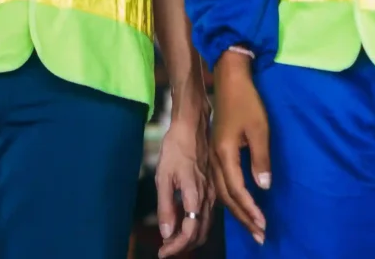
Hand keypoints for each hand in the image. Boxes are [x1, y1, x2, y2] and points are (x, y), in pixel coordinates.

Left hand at [154, 95, 211, 256]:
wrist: (193, 128)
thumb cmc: (175, 150)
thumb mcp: (164, 177)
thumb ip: (166, 206)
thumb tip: (166, 233)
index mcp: (195, 196)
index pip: (189, 232)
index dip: (176, 247)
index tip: (162, 253)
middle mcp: (207, 199)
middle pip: (199, 234)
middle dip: (183, 247)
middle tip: (165, 249)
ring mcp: (212, 195)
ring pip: (205, 227)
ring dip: (190, 239)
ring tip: (171, 242)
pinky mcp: (213, 191)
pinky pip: (207, 217)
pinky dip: (196, 228)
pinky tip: (183, 226)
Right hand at [209, 49, 269, 244]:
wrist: (229, 79)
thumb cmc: (247, 101)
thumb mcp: (259, 129)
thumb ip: (260, 159)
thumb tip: (263, 187)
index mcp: (224, 153)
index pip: (237, 189)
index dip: (250, 209)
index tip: (263, 225)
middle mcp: (215, 158)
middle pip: (226, 195)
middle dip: (243, 217)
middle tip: (259, 236)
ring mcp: (213, 154)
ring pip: (221, 191)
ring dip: (237, 210)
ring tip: (251, 226)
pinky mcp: (216, 151)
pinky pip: (220, 182)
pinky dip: (230, 197)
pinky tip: (239, 203)